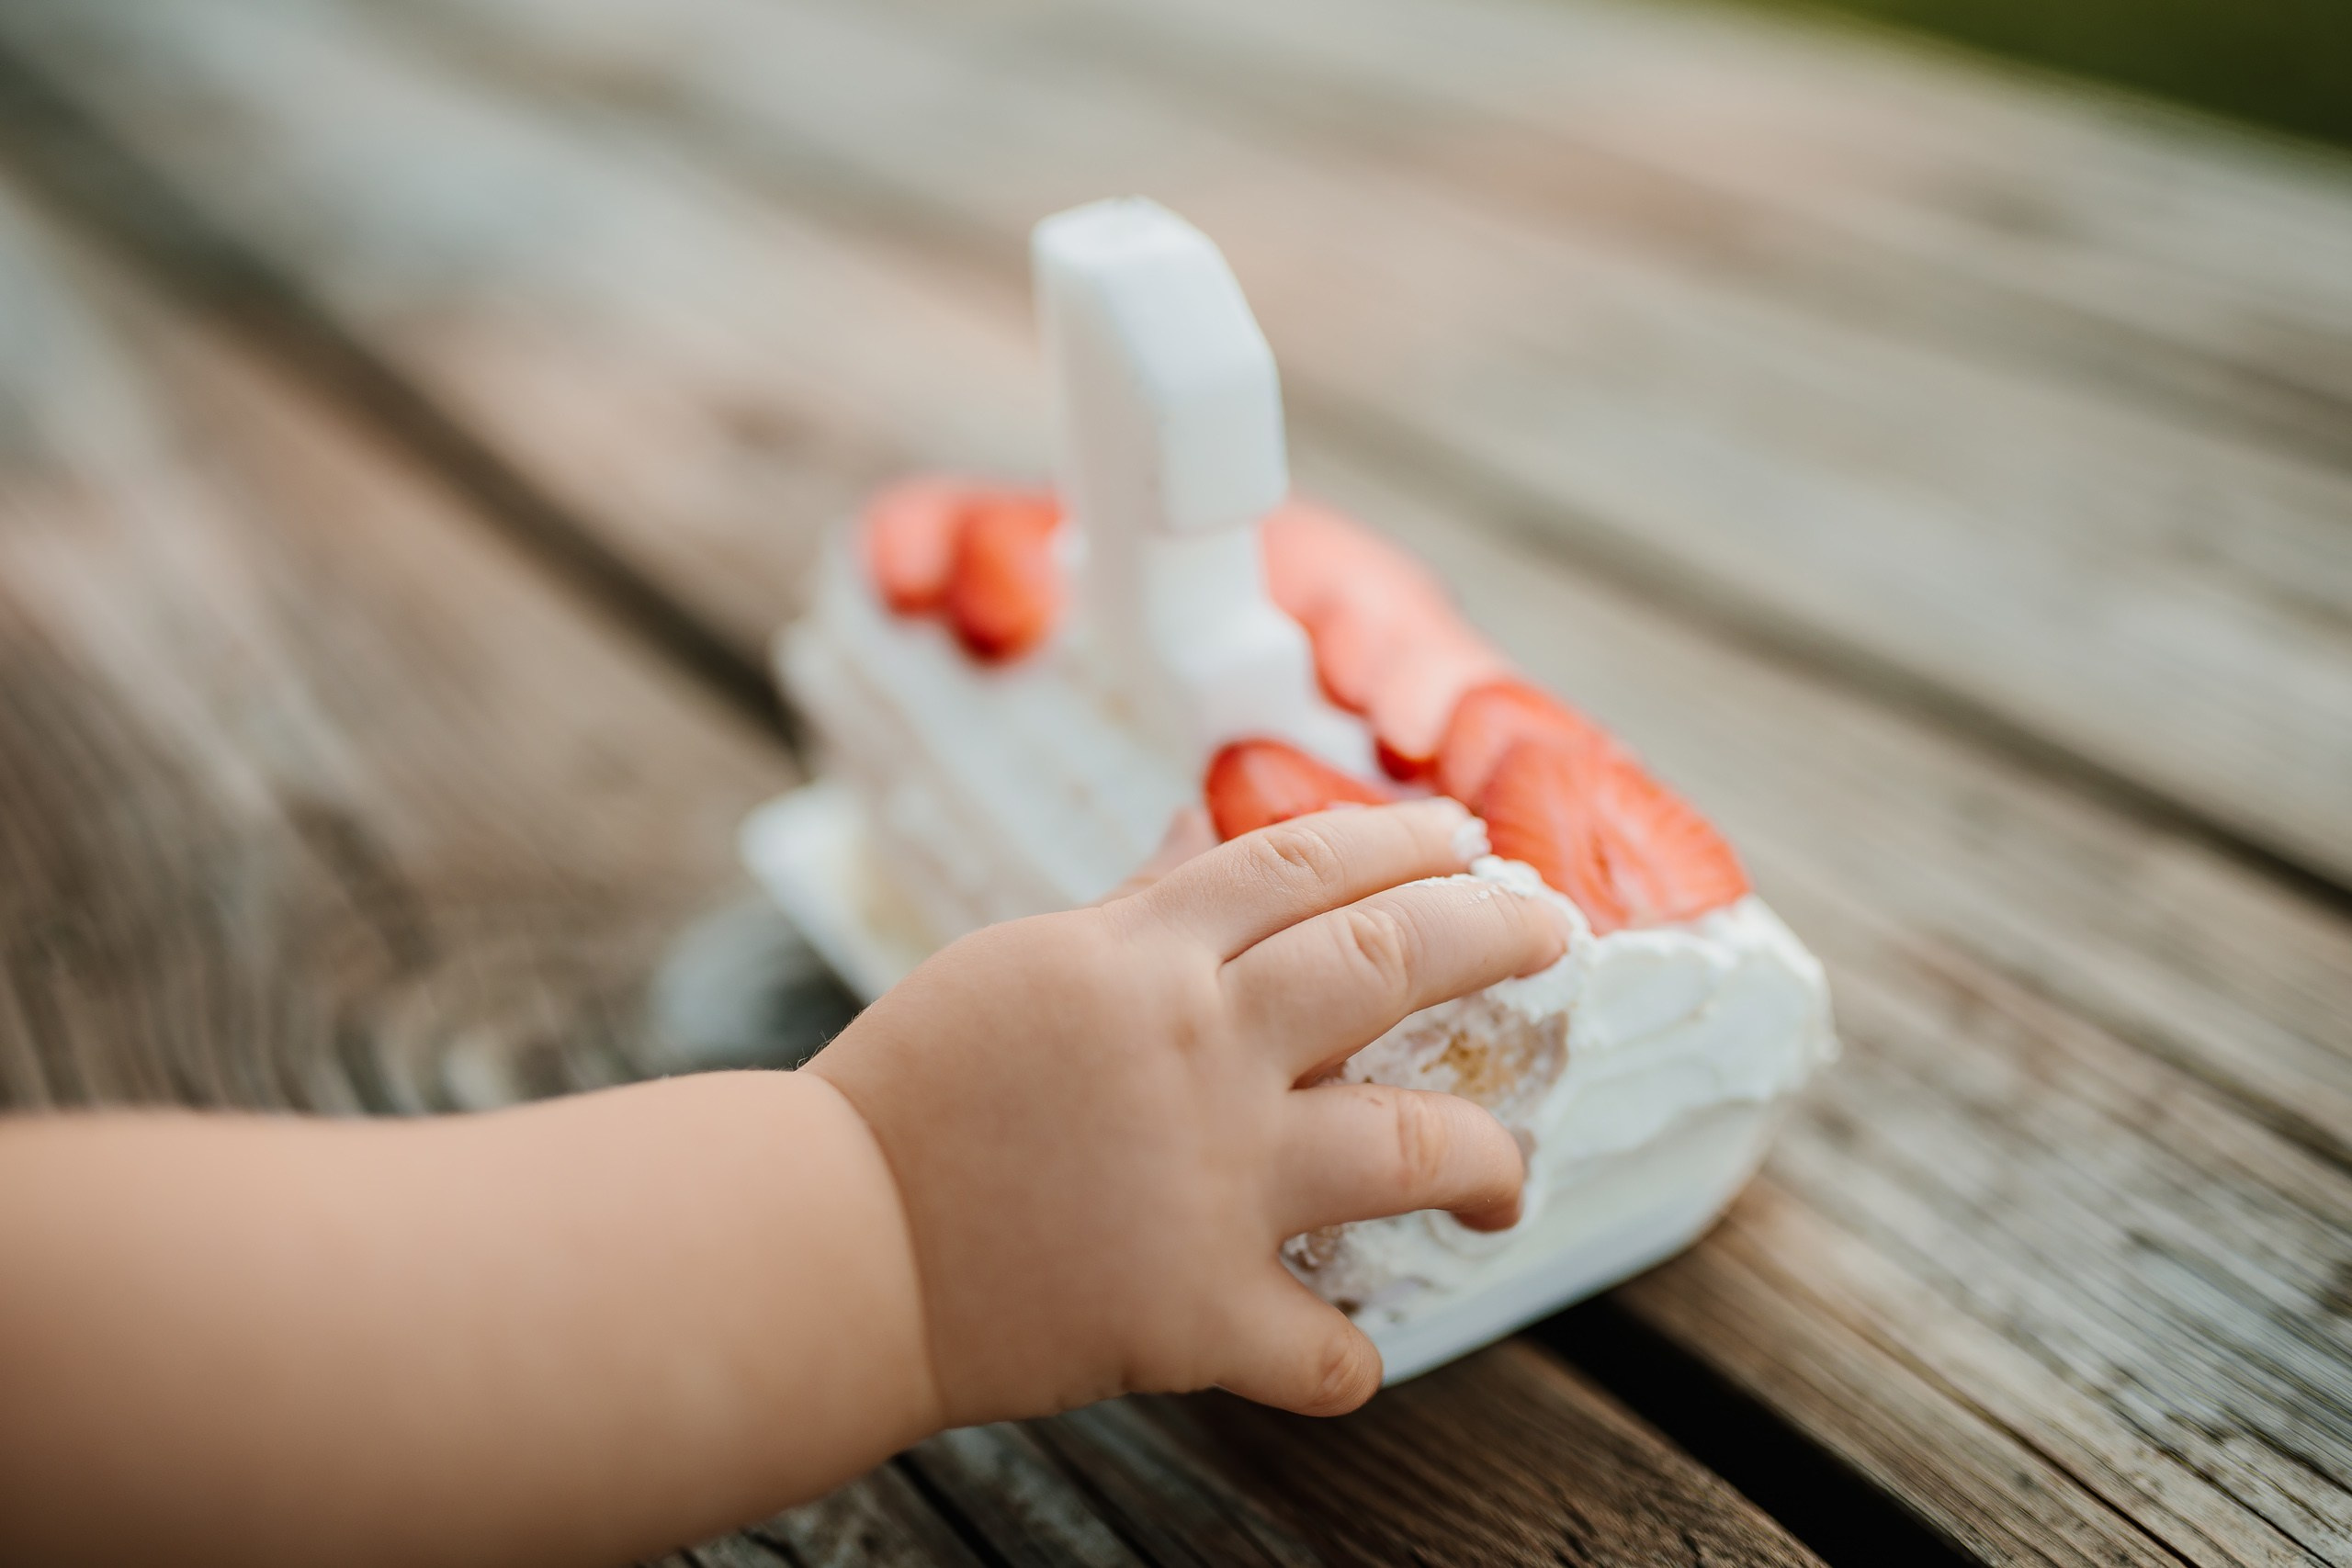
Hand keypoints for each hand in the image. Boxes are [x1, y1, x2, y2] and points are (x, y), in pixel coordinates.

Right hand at [808, 797, 1570, 1424]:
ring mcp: (1213, 1180)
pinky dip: (1348, 1354)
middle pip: (1389, 961)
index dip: (1404, 842)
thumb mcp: (1018, 965)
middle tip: (1553, 933)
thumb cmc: (907, 1096)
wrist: (830, 1243)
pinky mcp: (1197, 1309)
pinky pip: (1324, 1345)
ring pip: (1413, 1146)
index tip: (1466, 840)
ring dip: (1489, 1160)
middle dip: (1495, 933)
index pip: (1307, 867)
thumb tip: (1198, 847)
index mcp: (1143, 957)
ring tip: (1507, 1179)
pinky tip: (1351, 1350)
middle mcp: (1200, 1048)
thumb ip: (1129, 916)